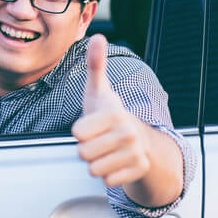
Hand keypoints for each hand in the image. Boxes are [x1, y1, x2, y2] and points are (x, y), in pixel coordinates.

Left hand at [71, 34, 151, 187]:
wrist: (139, 139)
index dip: (79, 131)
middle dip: (87, 148)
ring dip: (96, 162)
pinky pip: (108, 181)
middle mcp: (128, 133)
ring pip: (94, 169)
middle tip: (99, 139)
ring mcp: (136, 153)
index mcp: (114, 113)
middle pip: (83, 153)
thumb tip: (98, 36)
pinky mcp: (139, 170)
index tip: (91, 124)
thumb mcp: (99, 90)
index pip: (77, 133)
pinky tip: (116, 162)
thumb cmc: (109, 114)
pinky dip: (109, 175)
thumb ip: (95, 65)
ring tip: (106, 150)